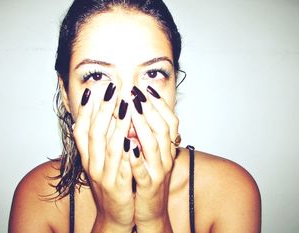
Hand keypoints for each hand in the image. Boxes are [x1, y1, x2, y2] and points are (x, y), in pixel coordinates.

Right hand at [73, 83, 134, 231]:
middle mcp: (93, 166)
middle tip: (111, 90)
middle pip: (95, 135)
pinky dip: (127, 155)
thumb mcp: (99, 161)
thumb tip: (91, 117)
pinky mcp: (119, 188)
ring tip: (125, 107)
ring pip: (110, 149)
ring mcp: (105, 177)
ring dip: (117, 126)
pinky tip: (133, 140)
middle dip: (102, 110)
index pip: (81, 131)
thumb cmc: (109, 182)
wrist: (114, 215)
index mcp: (88, 158)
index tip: (91, 91)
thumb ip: (98, 141)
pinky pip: (123, 169)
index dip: (84, 111)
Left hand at [129, 86, 178, 231]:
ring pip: (154, 146)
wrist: (152, 211)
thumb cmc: (148, 178)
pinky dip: (137, 158)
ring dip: (143, 126)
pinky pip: (143, 172)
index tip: (146, 87)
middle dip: (149, 108)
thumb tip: (133, 110)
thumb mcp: (150, 153)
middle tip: (136, 91)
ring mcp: (159, 172)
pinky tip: (128, 145)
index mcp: (167, 148)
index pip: (170, 121)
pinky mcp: (149, 187)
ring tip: (133, 109)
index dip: (159, 103)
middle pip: (163, 128)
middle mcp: (166, 157)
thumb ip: (145, 134)